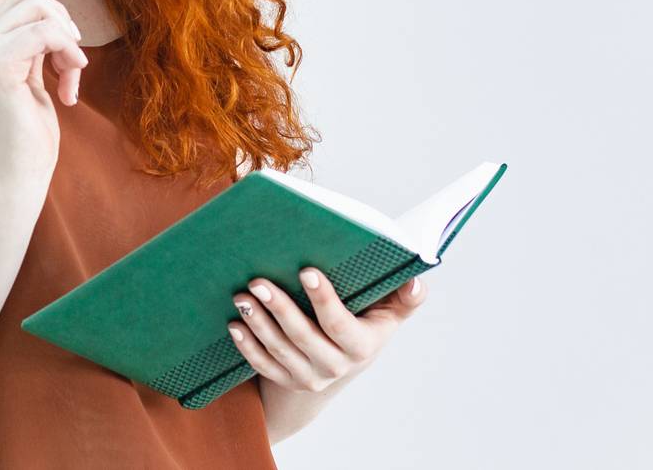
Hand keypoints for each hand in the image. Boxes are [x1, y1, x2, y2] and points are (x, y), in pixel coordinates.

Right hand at [0, 0, 87, 188]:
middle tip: (72, 63)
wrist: (17, 173)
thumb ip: (34, 46)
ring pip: (39, 10)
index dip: (54, 19)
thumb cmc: (29, 133)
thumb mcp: (33, 77)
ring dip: (68, 41)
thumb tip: (54, 14)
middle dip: (62, 23)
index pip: (22, 0)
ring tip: (71, 76)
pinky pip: (45, 32)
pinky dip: (68, 52)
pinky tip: (69, 88)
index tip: (67, 56)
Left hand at [226, 269, 427, 393]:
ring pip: (279, 351)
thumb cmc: (364, 324)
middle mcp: (335, 366)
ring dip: (258, 323)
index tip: (307, 271)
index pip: (340, 325)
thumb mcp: (388, 314)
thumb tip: (417, 280)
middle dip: (280, 308)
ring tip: (242, 296)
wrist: (340, 364)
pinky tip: (234, 324)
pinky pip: (263, 366)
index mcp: (361, 346)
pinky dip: (247, 346)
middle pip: (303, 337)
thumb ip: (404, 298)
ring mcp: (308, 377)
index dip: (324, 300)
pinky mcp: (286, 380)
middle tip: (257, 280)